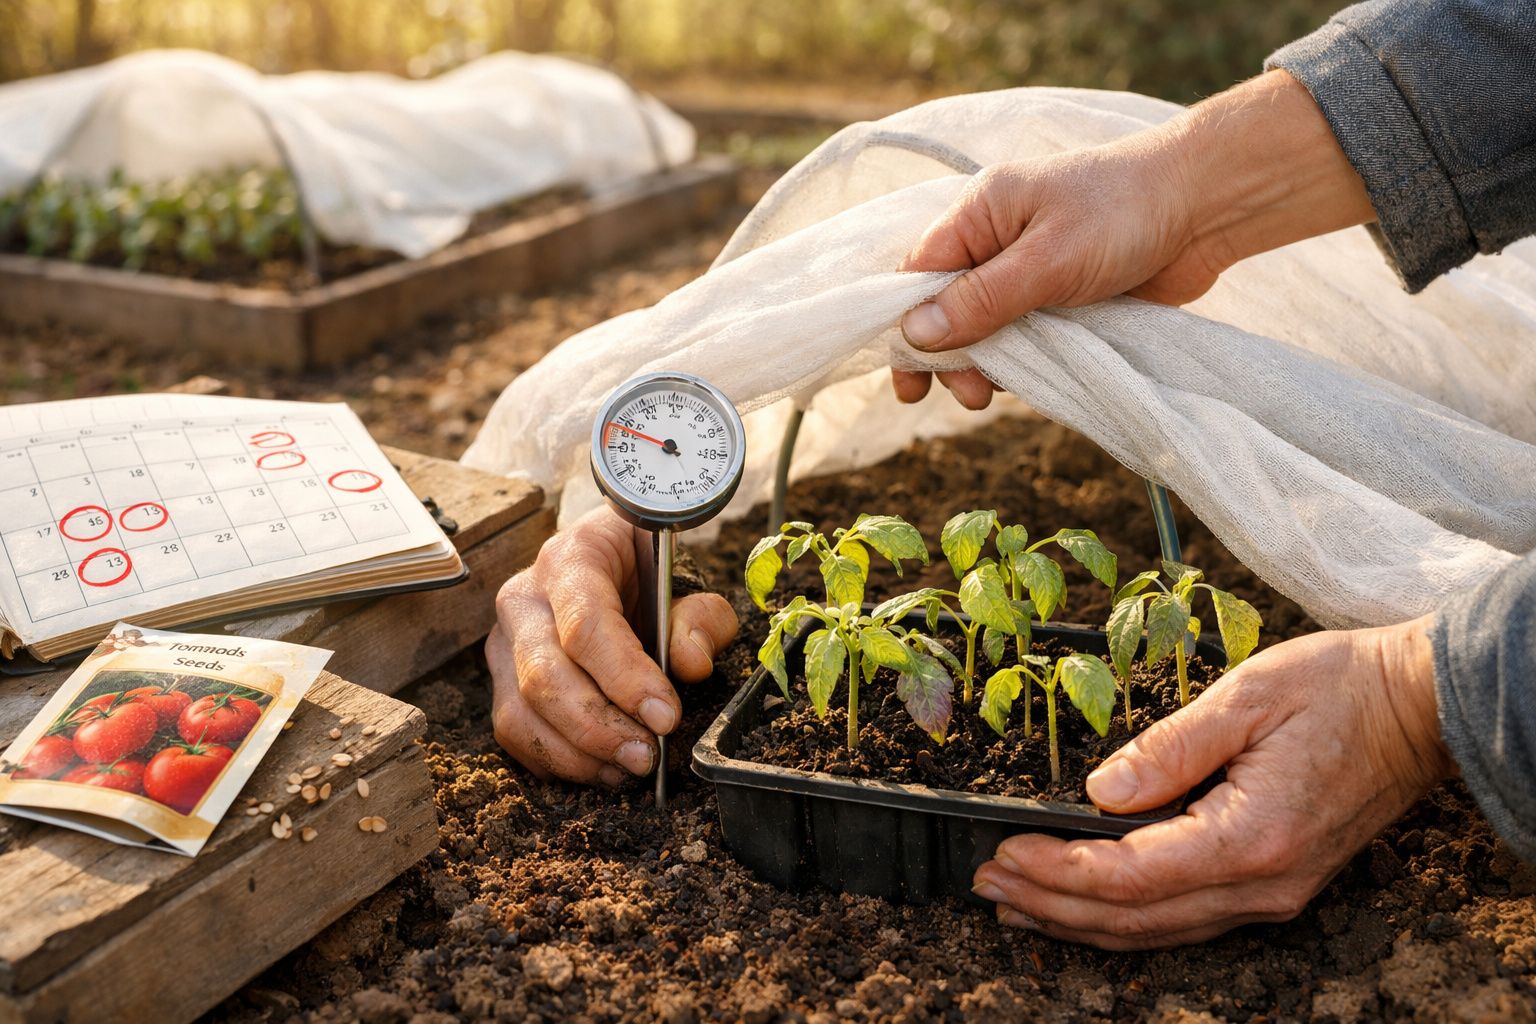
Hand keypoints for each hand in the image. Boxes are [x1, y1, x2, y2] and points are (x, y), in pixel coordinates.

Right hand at [487, 506, 737, 785]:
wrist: (610, 566)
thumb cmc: (647, 573)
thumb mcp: (687, 582)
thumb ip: (700, 618)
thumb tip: (691, 664)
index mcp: (571, 558)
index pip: (585, 624)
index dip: (625, 678)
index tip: (666, 717)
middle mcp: (524, 598)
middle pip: (544, 676)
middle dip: (598, 728)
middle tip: (647, 756)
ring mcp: (505, 642)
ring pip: (521, 713)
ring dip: (576, 754)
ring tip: (628, 767)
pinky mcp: (501, 681)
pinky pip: (516, 733)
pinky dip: (559, 761)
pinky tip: (604, 766)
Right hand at [894, 69, 1374, 408]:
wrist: (1206, 208)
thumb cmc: (1124, 215)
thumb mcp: (1048, 261)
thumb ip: (982, 299)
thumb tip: (915, 333)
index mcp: (981, 212)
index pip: (918, 273)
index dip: (905, 326)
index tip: (908, 381)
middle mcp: (997, 238)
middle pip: (946, 306)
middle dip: (950, 356)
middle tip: (970, 397)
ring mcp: (1029, 268)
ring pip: (984, 326)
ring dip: (985, 363)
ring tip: (994, 395)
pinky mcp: (1061, 294)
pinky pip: (1023, 333)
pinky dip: (1019, 358)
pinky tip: (1025, 382)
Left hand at [971, 617, 1448, 948]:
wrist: (1419, 708)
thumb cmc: (1338, 688)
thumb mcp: (1246, 696)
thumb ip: (1168, 748)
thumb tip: (1098, 793)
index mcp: (1250, 837)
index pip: (1130, 875)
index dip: (1058, 871)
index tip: (1003, 853)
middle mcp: (1261, 884)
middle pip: (1134, 917)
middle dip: (1051, 905)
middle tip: (985, 884)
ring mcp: (1271, 894)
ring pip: (1156, 931)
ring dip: (1079, 921)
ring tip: (1016, 905)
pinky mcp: (1274, 886)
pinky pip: (1184, 920)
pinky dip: (1125, 919)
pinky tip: (1087, 908)